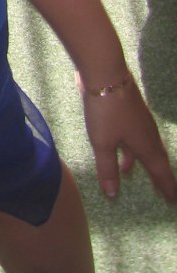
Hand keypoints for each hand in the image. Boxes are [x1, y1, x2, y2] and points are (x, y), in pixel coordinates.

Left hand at [78, 73, 176, 201]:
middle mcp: (148, 133)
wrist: (106, 72)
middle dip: (158, 176)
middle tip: (162, 191)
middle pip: (157, 159)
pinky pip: (136, 133)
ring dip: (140, 160)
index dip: (167, 187)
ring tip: (129, 171)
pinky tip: (119, 144)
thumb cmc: (106, 111)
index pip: (160, 172)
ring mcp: (140, 119)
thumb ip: (107, 168)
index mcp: (146, 145)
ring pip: (145, 145)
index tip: (173, 201)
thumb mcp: (103, 143)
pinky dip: (131, 145)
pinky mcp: (131, 108)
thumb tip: (113, 194)